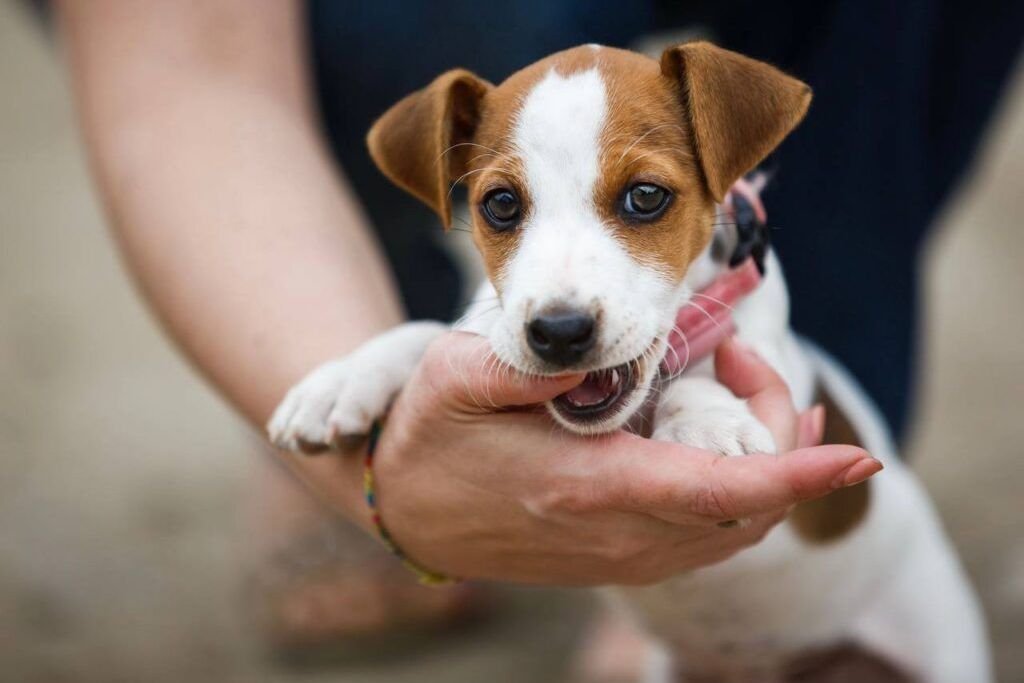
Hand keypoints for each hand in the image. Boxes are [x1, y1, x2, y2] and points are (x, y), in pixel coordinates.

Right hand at [368, 332, 878, 585]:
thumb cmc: (430, 436)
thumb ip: (533, 362)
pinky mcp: (619, 555)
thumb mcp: (459, 378)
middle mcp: (617, 533)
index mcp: (585, 486)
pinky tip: (724, 438)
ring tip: (737, 384)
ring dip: (766, 462)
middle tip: (737, 357)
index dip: (795, 474)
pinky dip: (741, 489)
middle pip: (747, 508)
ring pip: (736, 527)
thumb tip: (604, 347)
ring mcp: (621, 553)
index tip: (853, 454)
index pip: (717, 490)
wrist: (406, 512)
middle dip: (782, 436)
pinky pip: (708, 534)